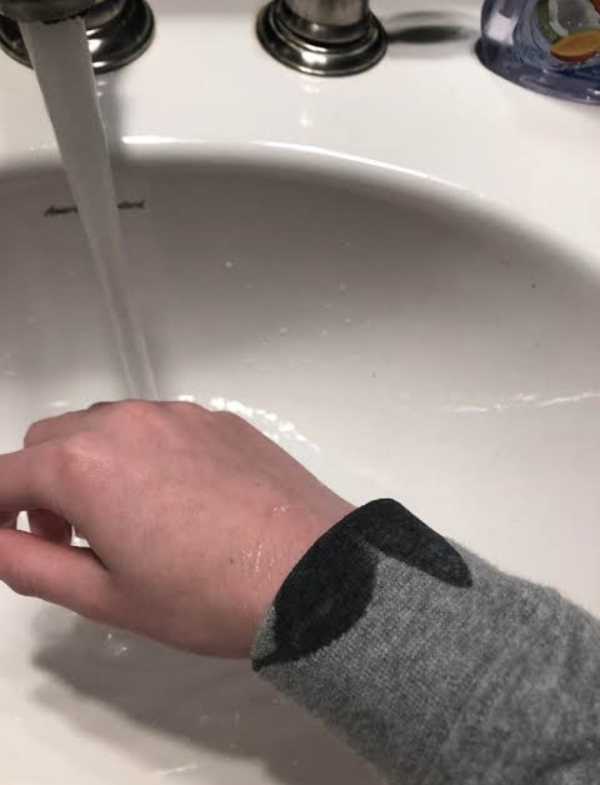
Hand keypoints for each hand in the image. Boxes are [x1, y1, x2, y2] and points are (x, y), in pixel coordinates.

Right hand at [0, 401, 351, 656]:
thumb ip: (32, 565)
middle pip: (50, 441)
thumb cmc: (208, 594)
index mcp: (84, 464)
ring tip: (125, 519)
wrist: (310, 574)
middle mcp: (126, 423)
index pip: (4, 477)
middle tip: (69, 538)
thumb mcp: (106, 596)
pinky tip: (178, 499)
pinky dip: (143, 453)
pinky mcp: (218, 418)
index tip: (8, 541)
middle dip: (41, 486)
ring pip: (105, 425)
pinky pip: (159, 425)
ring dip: (92, 464)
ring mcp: (177, 414)